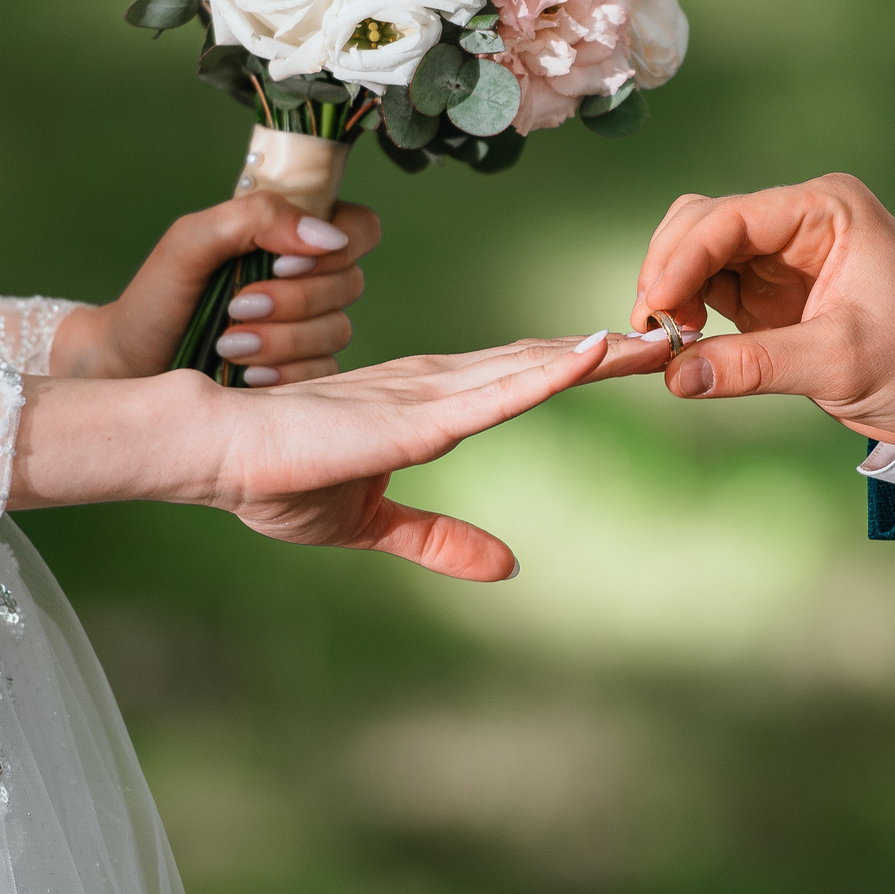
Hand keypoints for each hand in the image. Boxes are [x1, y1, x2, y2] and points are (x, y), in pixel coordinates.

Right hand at [12, 330, 659, 578]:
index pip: (523, 376)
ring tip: (658, 334)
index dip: (581, 362)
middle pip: (542, 360)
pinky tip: (594, 352)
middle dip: (611, 350)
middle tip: (680, 327)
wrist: (215, 457)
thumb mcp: (375, 522)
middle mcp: (438, 385)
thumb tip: (510, 566)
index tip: (642, 353)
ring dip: (597, 352)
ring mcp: (428, 394)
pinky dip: (549, 368)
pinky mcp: (413, 412)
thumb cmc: (277, 479)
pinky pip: (496, 388)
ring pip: (530, 366)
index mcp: (431, 402)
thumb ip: (439, 540)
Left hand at [48, 194, 380, 382]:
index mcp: (290, 237)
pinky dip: (283, 373)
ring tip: (228, 344)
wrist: (127, 366)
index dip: (338, 245)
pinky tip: (245, 374)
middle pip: (351, 282)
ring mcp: (310, 330)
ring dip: (282, 339)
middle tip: (237, 306)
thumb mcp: (192, 240)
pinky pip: (324, 374)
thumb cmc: (157, 298)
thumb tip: (325, 235)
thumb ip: (255, 216)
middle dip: (293, 299)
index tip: (283, 261)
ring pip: (338, 330)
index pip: (359, 228)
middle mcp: (309, 280)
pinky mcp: (303, 375)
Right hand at [628, 174, 894, 442]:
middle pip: (704, 223)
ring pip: (696, 250)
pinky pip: (707, 283)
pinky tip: (685, 341)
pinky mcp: (767, 287)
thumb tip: (677, 375)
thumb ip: (756, 365)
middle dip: (670, 271)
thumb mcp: (839, 362)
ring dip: (672, 289)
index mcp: (828, 209)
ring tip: (668, 340)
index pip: (734, 217)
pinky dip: (686, 308)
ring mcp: (779, 252)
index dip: (684, 257)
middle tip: (654, 330)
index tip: (656, 305)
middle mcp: (799, 218)